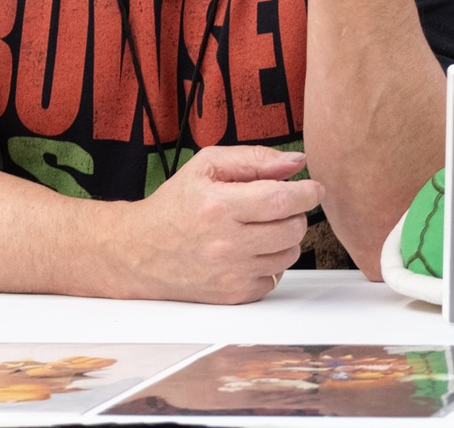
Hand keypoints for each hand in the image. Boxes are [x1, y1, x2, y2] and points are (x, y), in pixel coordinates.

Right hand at [112, 146, 322, 303]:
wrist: (140, 252)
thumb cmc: (175, 205)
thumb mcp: (207, 165)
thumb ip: (255, 159)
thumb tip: (296, 162)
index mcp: (219, 206)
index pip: (282, 199)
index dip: (307, 192)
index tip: (313, 188)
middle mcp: (226, 244)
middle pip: (293, 228)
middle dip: (296, 212)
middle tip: (279, 205)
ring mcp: (231, 274)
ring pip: (289, 254)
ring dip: (285, 237)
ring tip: (261, 227)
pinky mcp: (234, 295)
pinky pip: (275, 277)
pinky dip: (271, 262)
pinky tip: (252, 249)